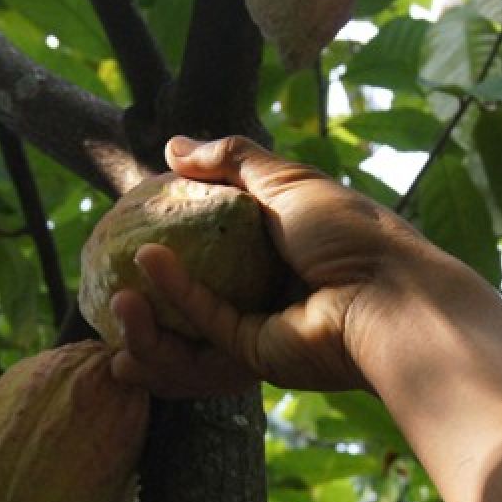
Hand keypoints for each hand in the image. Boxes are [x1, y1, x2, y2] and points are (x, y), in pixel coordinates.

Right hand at [108, 135, 425, 397]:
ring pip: (190, 319)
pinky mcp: (254, 354)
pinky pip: (207, 325)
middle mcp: (269, 285)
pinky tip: (148, 262)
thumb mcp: (288, 181)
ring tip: (118, 274)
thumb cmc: (351, 234)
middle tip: (111, 254)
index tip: (139, 208)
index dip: (179, 222)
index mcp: (282, 243)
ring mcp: (261, 323)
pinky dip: (178, 296)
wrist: (390, 297)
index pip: (218, 234)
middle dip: (150, 278)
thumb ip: (232, 162)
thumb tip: (172, 147)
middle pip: (198, 281)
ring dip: (152, 302)